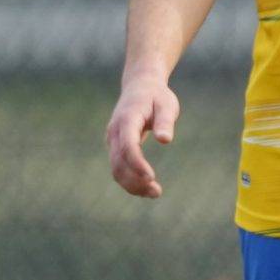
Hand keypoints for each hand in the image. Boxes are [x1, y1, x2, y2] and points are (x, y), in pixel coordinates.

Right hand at [106, 74, 180, 198]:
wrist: (139, 87)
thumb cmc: (156, 96)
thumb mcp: (167, 104)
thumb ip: (166, 121)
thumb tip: (165, 140)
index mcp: (127, 119)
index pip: (128, 146)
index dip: (137, 163)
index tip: (151, 177)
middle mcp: (115, 132)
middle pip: (118, 162)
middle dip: (135, 180)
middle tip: (157, 192)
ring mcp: (112, 140)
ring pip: (116, 169)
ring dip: (132, 185)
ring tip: (155, 193)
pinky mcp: (115, 147)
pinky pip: (118, 167)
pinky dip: (130, 180)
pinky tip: (147, 187)